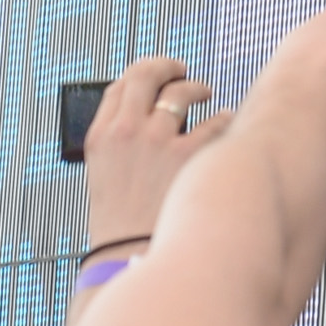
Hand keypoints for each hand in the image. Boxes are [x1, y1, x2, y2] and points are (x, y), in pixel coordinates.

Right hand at [82, 57, 228, 245]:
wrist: (130, 260)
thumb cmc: (122, 227)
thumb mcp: (105, 177)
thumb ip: (120, 143)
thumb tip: (148, 112)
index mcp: (100, 138)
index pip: (119, 86)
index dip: (140, 74)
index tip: (154, 74)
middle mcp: (126, 133)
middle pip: (147, 75)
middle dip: (167, 66)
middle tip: (181, 70)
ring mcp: (157, 142)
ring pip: (183, 91)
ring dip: (197, 88)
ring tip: (205, 95)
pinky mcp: (189, 156)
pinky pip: (216, 121)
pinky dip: (223, 119)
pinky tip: (225, 122)